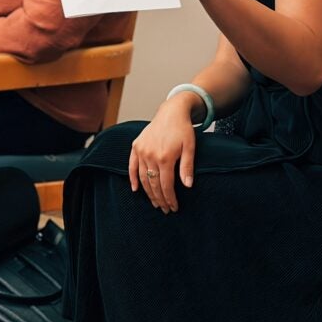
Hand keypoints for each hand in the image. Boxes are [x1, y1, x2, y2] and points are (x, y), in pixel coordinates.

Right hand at [127, 94, 199, 212]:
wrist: (171, 112)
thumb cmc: (183, 130)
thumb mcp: (190, 148)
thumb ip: (187, 167)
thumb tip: (188, 186)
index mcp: (165, 157)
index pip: (166, 185)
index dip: (170, 198)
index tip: (173, 208)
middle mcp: (150, 155)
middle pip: (153, 184)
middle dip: (160, 199)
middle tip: (165, 209)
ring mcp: (141, 151)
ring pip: (142, 177)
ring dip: (148, 192)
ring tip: (155, 203)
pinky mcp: (136, 146)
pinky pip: (131, 166)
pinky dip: (132, 178)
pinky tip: (136, 189)